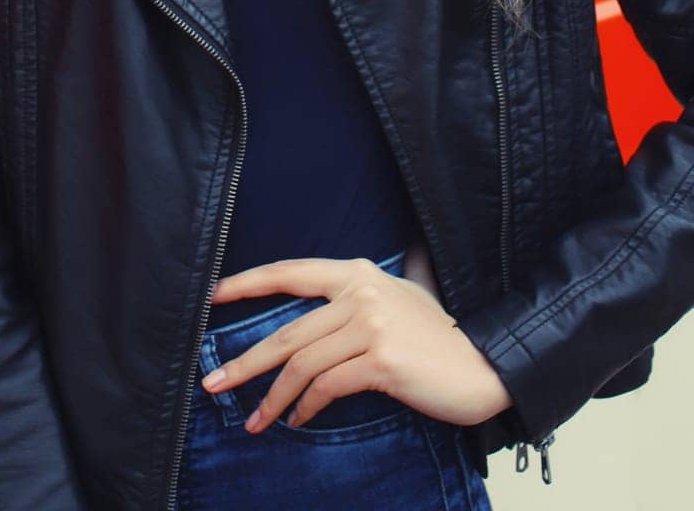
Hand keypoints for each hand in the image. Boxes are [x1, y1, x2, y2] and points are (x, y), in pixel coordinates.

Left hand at [202, 256, 514, 431]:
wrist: (482, 367)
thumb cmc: (436, 339)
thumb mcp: (396, 300)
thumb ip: (357, 295)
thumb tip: (318, 303)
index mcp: (357, 272)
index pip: (290, 273)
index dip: (247, 283)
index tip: (211, 296)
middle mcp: (360, 291)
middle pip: (286, 330)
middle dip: (244, 361)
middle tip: (212, 382)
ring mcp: (371, 324)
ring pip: (300, 363)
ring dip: (271, 397)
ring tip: (252, 420)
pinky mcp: (381, 360)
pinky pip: (326, 388)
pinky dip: (305, 408)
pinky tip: (297, 421)